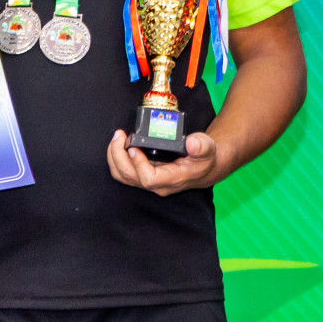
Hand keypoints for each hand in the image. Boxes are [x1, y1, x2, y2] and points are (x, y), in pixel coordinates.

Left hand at [107, 129, 224, 195]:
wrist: (203, 169)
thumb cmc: (204, 158)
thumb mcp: (208, 149)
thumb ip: (201, 146)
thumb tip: (191, 143)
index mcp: (172, 179)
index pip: (149, 179)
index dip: (139, 165)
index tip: (135, 148)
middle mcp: (157, 185)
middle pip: (130, 177)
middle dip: (119, 156)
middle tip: (119, 136)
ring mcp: (149, 182)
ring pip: (123, 176)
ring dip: (114, 158)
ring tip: (117, 138)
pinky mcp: (143, 176)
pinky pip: (124, 172)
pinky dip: (117, 159)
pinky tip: (119, 145)